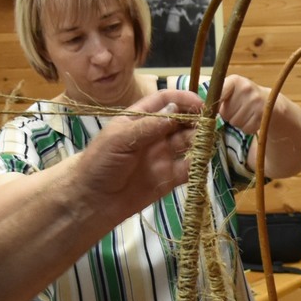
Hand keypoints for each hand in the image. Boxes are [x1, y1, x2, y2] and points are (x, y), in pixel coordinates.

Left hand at [71, 87, 201, 216]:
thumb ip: (150, 125)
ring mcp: (163, 156)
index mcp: (140, 119)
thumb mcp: (121, 137)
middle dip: (196, 120)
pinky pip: (189, 168)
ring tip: (206, 141)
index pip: (165, 101)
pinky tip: (201, 161)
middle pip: (182, 120)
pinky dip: (198, 163)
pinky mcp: (169, 178)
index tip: (200, 103)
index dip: (183, 99)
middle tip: (209, 124)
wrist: (91, 201)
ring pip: (188, 142)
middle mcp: (154, 134)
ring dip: (199, 140)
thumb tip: (176, 109)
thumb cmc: (100, 162)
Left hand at [213, 74, 269, 133]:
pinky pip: (246, 128)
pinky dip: (247, 127)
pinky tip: (252, 119)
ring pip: (235, 122)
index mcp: (235, 80)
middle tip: (238, 109)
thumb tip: (204, 109)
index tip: (215, 110)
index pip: (217, 96)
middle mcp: (246, 88)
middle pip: (225, 113)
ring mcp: (256, 101)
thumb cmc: (244, 97)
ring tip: (246, 113)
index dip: (214, 107)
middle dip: (229, 115)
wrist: (271, 102)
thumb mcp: (232, 90)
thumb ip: (218, 96)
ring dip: (238, 122)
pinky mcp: (263, 114)